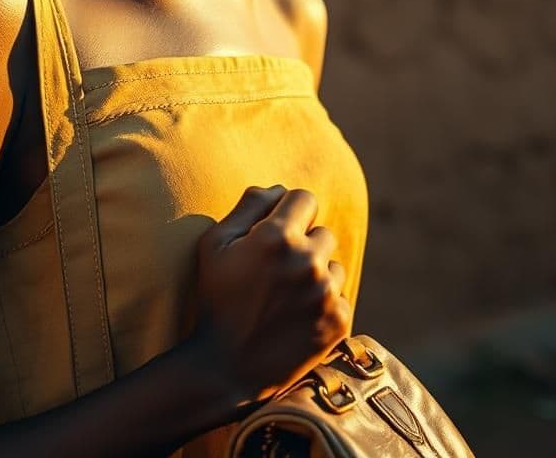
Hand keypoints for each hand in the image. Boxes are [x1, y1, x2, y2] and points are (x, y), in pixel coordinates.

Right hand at [187, 185, 351, 406]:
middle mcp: (308, 260)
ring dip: (316, 273)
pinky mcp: (339, 320)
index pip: (304, 198)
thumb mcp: (215, 244)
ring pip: (333, 265)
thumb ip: (248, 206)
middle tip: (277, 270)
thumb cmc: (216, 300)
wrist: (228, 367)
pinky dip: (323, 302)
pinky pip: (340, 295)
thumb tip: (278, 189)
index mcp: (277, 236)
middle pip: (322, 232)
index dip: (289, 211)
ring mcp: (326, 293)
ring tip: (286, 296)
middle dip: (303, 243)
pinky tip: (296, 316)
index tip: (276, 231)